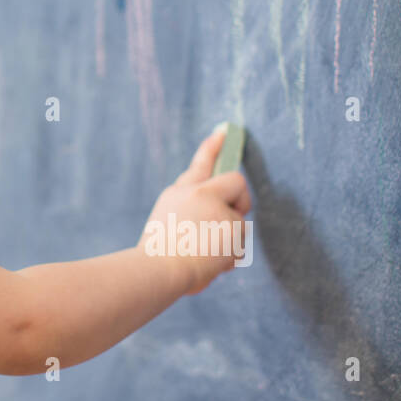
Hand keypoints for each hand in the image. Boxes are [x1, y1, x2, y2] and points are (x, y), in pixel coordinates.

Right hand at [140, 126, 251, 295]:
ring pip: (240, 223)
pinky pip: (241, 245)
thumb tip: (219, 212)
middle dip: (239, 204)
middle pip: (236, 185)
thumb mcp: (170, 226)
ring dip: (229, 240)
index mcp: (180, 192)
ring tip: (204, 253)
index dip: (212, 148)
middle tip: (225, 225)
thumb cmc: (159, 254)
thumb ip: (194, 212)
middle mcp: (199, 193)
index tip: (224, 131)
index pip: (201, 164)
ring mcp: (217, 209)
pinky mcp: (232, 226)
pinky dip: (230, 257)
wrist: (159, 269)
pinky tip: (210, 263)